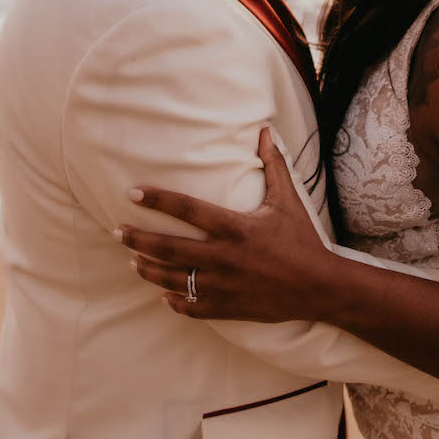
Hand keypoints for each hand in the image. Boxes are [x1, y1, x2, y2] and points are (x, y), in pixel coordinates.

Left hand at [117, 125, 330, 321]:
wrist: (320, 288)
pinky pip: (191, 307)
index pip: (187, 210)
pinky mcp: (227, 308)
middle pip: (169, 248)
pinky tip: (164, 293)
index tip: (133, 193)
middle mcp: (224, 258)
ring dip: (148, 270)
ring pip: (172, 280)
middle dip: (138, 240)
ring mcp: (223, 286)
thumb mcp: (288, 200)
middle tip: (118, 232)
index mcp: (235, 229)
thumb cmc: (303, 240)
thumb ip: (273, 165)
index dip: (157, 200)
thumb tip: (265, 130)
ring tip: (132, 260)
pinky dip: (174, 300)